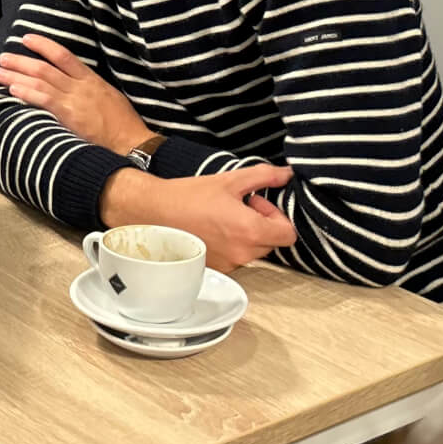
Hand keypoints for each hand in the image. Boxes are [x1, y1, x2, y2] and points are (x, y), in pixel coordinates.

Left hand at [0, 33, 151, 151]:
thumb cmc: (123, 124)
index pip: (64, 55)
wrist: (132, 142)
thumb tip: (71, 84)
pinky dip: (26, 92)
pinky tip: (11, 90)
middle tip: (3, 57)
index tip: (26, 38)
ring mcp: (74, 99)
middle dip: (21, 60)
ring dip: (16, 76)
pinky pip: (43, 99)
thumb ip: (89, 89)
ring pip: (40, 81)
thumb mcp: (109, 97)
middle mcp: (81, 85)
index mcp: (91, 79)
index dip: (43, 45)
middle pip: (45, 66)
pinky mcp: (69, 115)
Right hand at [101, 164, 296, 272]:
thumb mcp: (230, 180)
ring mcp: (228, 264)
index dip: (278, 216)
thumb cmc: (189, 196)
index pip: (288, 234)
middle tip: (240, 206)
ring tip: (224, 217)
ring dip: (247, 235)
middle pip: (272, 242)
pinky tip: (213, 229)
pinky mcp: (216, 269)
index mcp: (250, 230)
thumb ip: (265, 176)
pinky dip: (231, 245)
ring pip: (254, 251)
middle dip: (262, 224)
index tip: (259, 204)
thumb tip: (287, 174)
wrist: (154, 212)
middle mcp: (242, 252)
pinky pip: (236, 258)